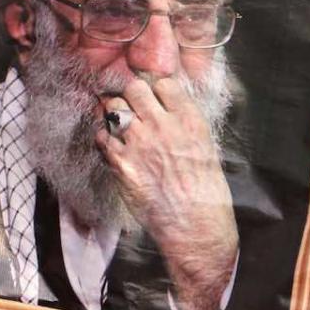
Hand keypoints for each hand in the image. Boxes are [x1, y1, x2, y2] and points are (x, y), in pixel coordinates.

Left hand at [94, 77, 236, 309]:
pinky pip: (102, 137)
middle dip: (131, 95)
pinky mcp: (122, 164)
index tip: (153, 96)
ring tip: (118, 123)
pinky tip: (111, 145)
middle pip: (134, 89)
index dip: (155, 88)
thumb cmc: (207, 192)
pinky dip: (103, 137)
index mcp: (190, 121)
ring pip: (114, 108)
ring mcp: (140, 144)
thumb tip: (169, 113)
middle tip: (131, 106)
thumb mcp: (207, 149)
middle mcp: (164, 126)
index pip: (164, 83)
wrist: (195, 225)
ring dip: (114, 113)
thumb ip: (185, 127)